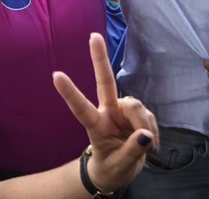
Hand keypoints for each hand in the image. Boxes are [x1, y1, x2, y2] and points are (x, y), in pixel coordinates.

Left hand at [53, 33, 157, 193]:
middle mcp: (108, 112)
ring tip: (145, 146)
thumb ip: (132, 151)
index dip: (70, 92)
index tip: (55, 75)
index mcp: (96, 125)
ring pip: (136, 107)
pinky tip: (150, 143)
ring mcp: (123, 110)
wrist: (120, 171)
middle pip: (105, 82)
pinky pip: (149, 116)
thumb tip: (145, 135)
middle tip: (93, 36)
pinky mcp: (138, 113)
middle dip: (100, 58)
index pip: (81, 108)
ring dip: (144, 126)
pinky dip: (152, 132)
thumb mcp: (120, 166)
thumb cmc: (112, 168)